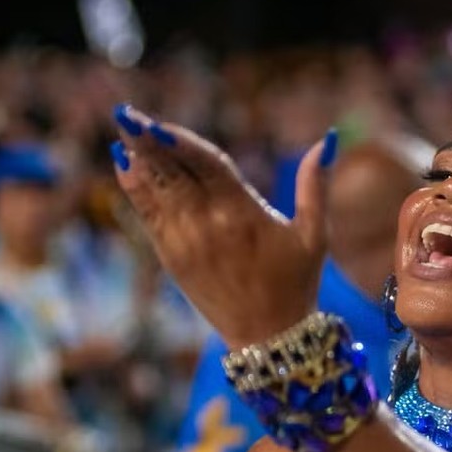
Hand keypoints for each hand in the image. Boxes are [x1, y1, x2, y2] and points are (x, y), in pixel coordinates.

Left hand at [111, 105, 335, 347]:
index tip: (157, 123)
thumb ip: (316, 186)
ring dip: (138, 159)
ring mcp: (186, 243)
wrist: (268, 337)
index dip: (180, 142)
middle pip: (174, 173)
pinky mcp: (172, 259)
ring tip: (123, 129)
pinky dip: (135, 189)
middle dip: (148, 142)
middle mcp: (210, 226)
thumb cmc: (296, 283)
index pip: (207, 165)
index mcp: (244, 215)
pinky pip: (148, 216)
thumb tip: (329, 140)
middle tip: (126, 114)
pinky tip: (125, 164)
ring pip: (157, 192)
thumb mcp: (315, 236)